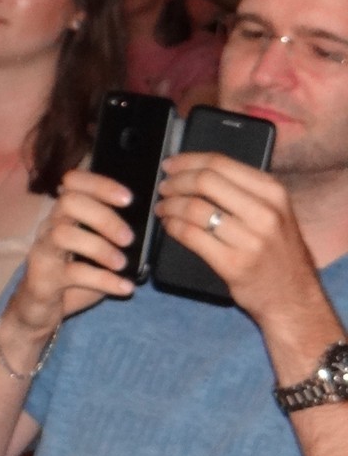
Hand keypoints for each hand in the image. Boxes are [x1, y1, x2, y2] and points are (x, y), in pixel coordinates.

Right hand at [4, 168, 137, 338]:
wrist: (38, 311)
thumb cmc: (73, 277)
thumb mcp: (95, 253)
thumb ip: (114, 238)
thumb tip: (151, 230)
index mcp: (65, 215)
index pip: (74, 183)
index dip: (100, 184)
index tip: (128, 199)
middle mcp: (49, 227)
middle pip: (69, 203)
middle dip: (103, 216)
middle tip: (129, 238)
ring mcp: (43, 252)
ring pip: (63, 234)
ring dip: (99, 247)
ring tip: (122, 264)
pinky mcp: (42, 278)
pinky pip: (73, 273)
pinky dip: (104, 280)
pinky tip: (125, 288)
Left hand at [155, 151, 316, 325]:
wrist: (293, 295)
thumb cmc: (277, 251)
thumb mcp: (274, 212)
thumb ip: (244, 191)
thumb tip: (197, 171)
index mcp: (273, 192)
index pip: (221, 163)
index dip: (188, 161)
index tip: (170, 164)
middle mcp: (265, 212)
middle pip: (205, 181)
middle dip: (175, 182)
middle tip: (163, 187)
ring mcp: (250, 239)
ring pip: (195, 209)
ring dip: (170, 206)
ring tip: (162, 208)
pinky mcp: (233, 263)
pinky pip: (191, 236)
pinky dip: (173, 227)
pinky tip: (169, 226)